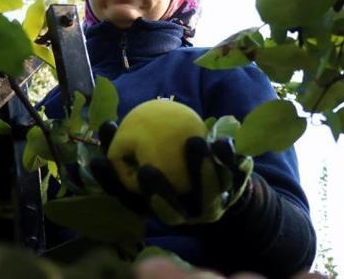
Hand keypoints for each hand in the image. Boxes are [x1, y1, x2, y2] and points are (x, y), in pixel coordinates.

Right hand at [89, 121, 253, 225]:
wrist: (220, 183)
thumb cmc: (172, 167)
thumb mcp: (146, 158)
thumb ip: (125, 147)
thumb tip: (106, 126)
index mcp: (159, 210)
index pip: (136, 205)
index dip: (121, 190)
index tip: (108, 167)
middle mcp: (186, 216)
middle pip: (173, 212)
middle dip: (160, 193)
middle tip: (147, 170)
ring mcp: (213, 208)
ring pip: (208, 195)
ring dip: (202, 171)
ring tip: (194, 141)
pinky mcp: (237, 194)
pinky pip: (236, 178)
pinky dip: (232, 161)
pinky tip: (223, 142)